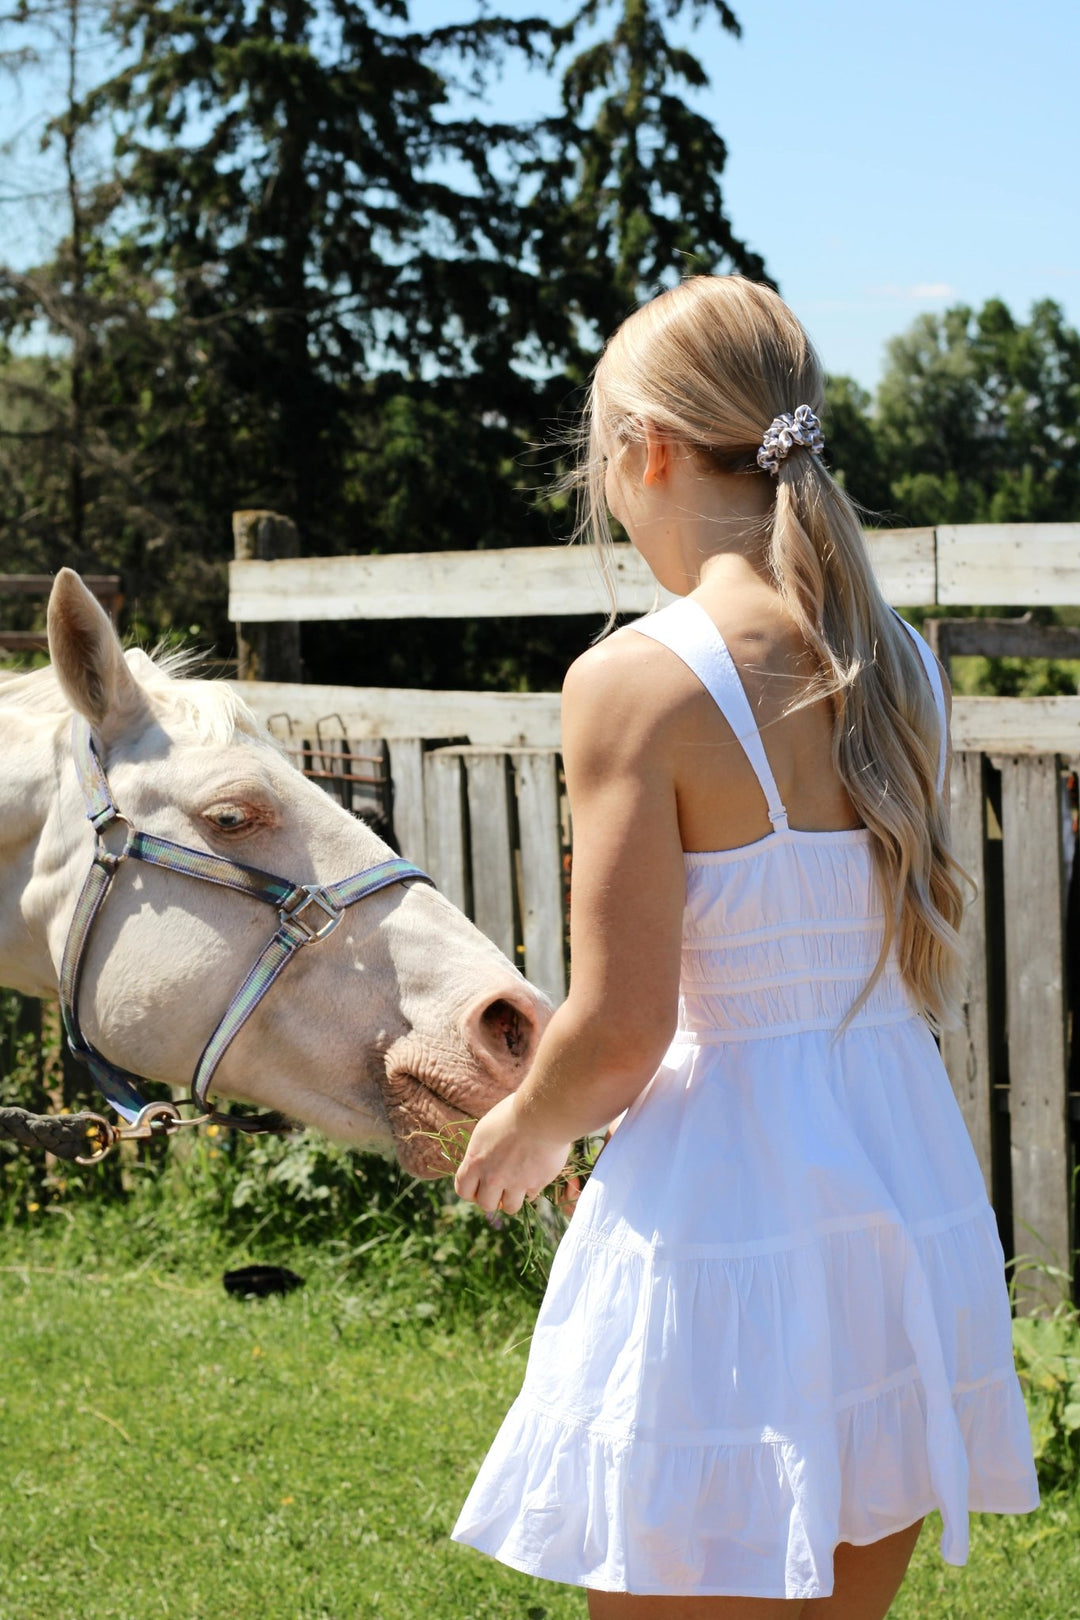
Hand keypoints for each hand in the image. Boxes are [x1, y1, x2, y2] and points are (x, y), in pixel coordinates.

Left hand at [454, 1094, 571, 1215]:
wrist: (542, 1114)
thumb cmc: (514, 1112)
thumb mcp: (488, 1128)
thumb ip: (482, 1150)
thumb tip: (482, 1159)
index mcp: (475, 1161)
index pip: (463, 1190)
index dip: (470, 1191)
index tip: (479, 1186)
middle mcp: (493, 1176)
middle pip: (486, 1205)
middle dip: (492, 1198)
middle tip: (500, 1186)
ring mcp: (515, 1183)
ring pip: (509, 1207)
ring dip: (512, 1198)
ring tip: (518, 1185)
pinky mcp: (536, 1183)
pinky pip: (531, 1195)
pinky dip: (532, 1188)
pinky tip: (535, 1172)